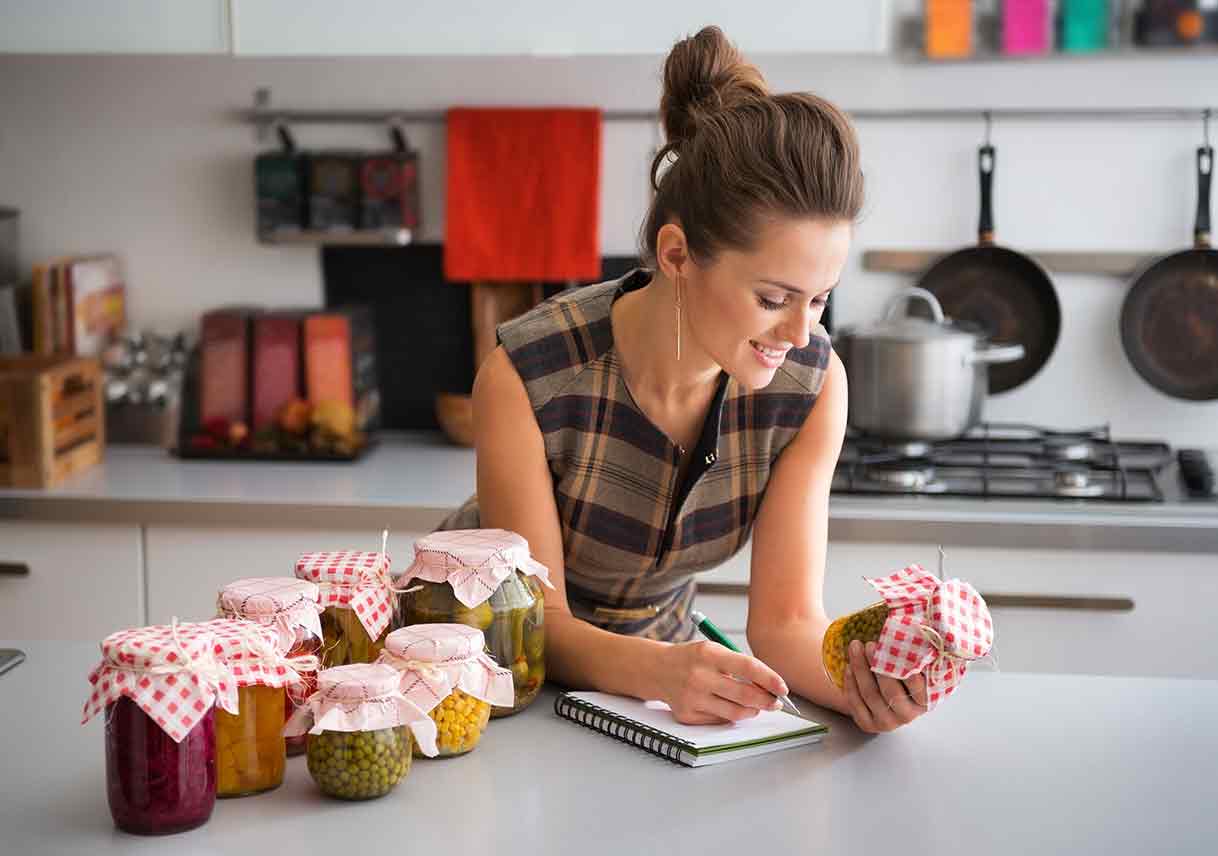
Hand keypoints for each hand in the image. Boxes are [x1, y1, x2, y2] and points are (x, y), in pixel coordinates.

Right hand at [656, 640, 789, 724]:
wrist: (658, 670)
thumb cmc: (692, 658)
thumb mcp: (714, 651)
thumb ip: (739, 665)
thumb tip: (769, 685)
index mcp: (708, 654)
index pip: (748, 667)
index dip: (770, 679)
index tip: (783, 688)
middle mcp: (699, 676)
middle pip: (745, 694)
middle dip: (767, 701)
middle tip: (776, 702)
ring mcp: (692, 697)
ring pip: (735, 712)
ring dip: (752, 711)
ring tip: (756, 706)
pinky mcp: (688, 714)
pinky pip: (720, 720)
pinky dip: (731, 715)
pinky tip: (730, 706)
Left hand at [843, 640, 927, 733]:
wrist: (881, 687)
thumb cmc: (900, 669)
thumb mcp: (912, 662)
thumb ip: (914, 651)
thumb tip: (912, 623)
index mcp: (925, 701)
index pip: (921, 692)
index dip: (912, 677)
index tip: (903, 656)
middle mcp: (908, 715)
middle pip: (891, 692)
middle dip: (879, 666)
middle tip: (871, 644)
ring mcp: (887, 722)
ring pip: (870, 695)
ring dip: (860, 668)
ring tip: (855, 647)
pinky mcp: (868, 724)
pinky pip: (856, 703)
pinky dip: (850, 683)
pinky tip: (848, 667)